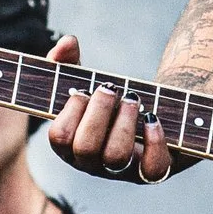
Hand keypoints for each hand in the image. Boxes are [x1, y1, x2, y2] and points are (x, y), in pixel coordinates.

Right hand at [41, 34, 177, 185]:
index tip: (85, 90)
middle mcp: (92, 163)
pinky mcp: (152, 170)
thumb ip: (68, 59)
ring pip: (115, 157)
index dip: (71, 110)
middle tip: (111, 89)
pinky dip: (153, 141)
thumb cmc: (109, 100)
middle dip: (98, 112)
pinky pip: (151, 169)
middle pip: (85, 148)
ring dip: (123, 122)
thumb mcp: (86, 79)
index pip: (59, 137)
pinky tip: (152, 118)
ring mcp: (121, 170)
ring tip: (132, 99)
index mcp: (70, 145)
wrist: (151, 114)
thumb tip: (67, 42)